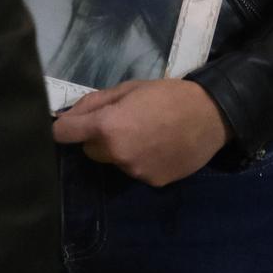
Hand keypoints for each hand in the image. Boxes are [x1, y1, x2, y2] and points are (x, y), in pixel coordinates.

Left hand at [51, 78, 228, 186]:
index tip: (65, 126)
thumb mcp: (126, 89)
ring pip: (113, 161)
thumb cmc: (166, 95)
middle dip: (98, 138)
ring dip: (120, 150)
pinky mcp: (152, 182)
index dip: (61, 128)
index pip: (64, 134)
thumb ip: (92, 103)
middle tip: (122, 123)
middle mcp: (117, 154)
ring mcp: (135, 171)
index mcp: (107, 126)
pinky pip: (135, 170)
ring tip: (146, 134)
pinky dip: (141, 161)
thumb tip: (65, 116)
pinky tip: (159, 148)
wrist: (211, 115)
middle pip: (89, 150)